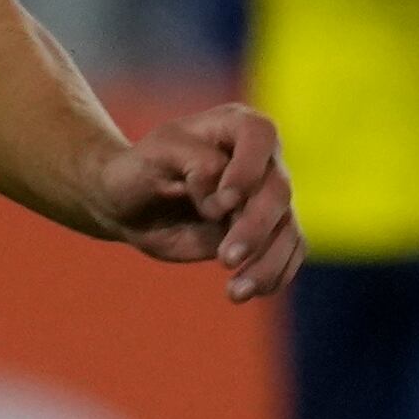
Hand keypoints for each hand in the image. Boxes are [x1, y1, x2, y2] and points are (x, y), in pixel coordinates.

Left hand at [93, 101, 301, 302]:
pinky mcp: (266, 232)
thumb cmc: (140, 170)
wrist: (130, 204)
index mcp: (234, 126)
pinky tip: (244, 291)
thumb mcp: (155, 155)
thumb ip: (195, 163)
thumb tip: (227, 200)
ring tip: (236, 292)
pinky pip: (288, 252)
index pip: (260, 135)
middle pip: (278, 191)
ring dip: (268, 263)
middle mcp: (260, 159)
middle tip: (226, 258)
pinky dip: (274, 275)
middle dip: (255, 228)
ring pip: (288, 228)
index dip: (249, 168)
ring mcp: (266, 197)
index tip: (223, 200)